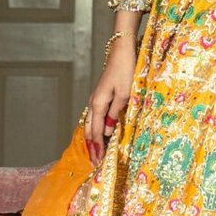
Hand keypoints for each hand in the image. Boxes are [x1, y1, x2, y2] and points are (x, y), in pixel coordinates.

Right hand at [83, 24, 138, 161]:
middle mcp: (93, 102)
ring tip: (96, 152)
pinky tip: (99, 133)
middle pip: (89, 130)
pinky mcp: (101, 95)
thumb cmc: (126, 71)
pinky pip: (94, 116)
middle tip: (95, 163)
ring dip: (93, 139)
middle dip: (92, 147)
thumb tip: (106, 132)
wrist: (121, 51)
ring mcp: (96, 98)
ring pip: (90, 123)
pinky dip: (95, 128)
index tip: (99, 163)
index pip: (95, 132)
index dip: (97, 148)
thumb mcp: (124, 95)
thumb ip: (114, 114)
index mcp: (98, 104)